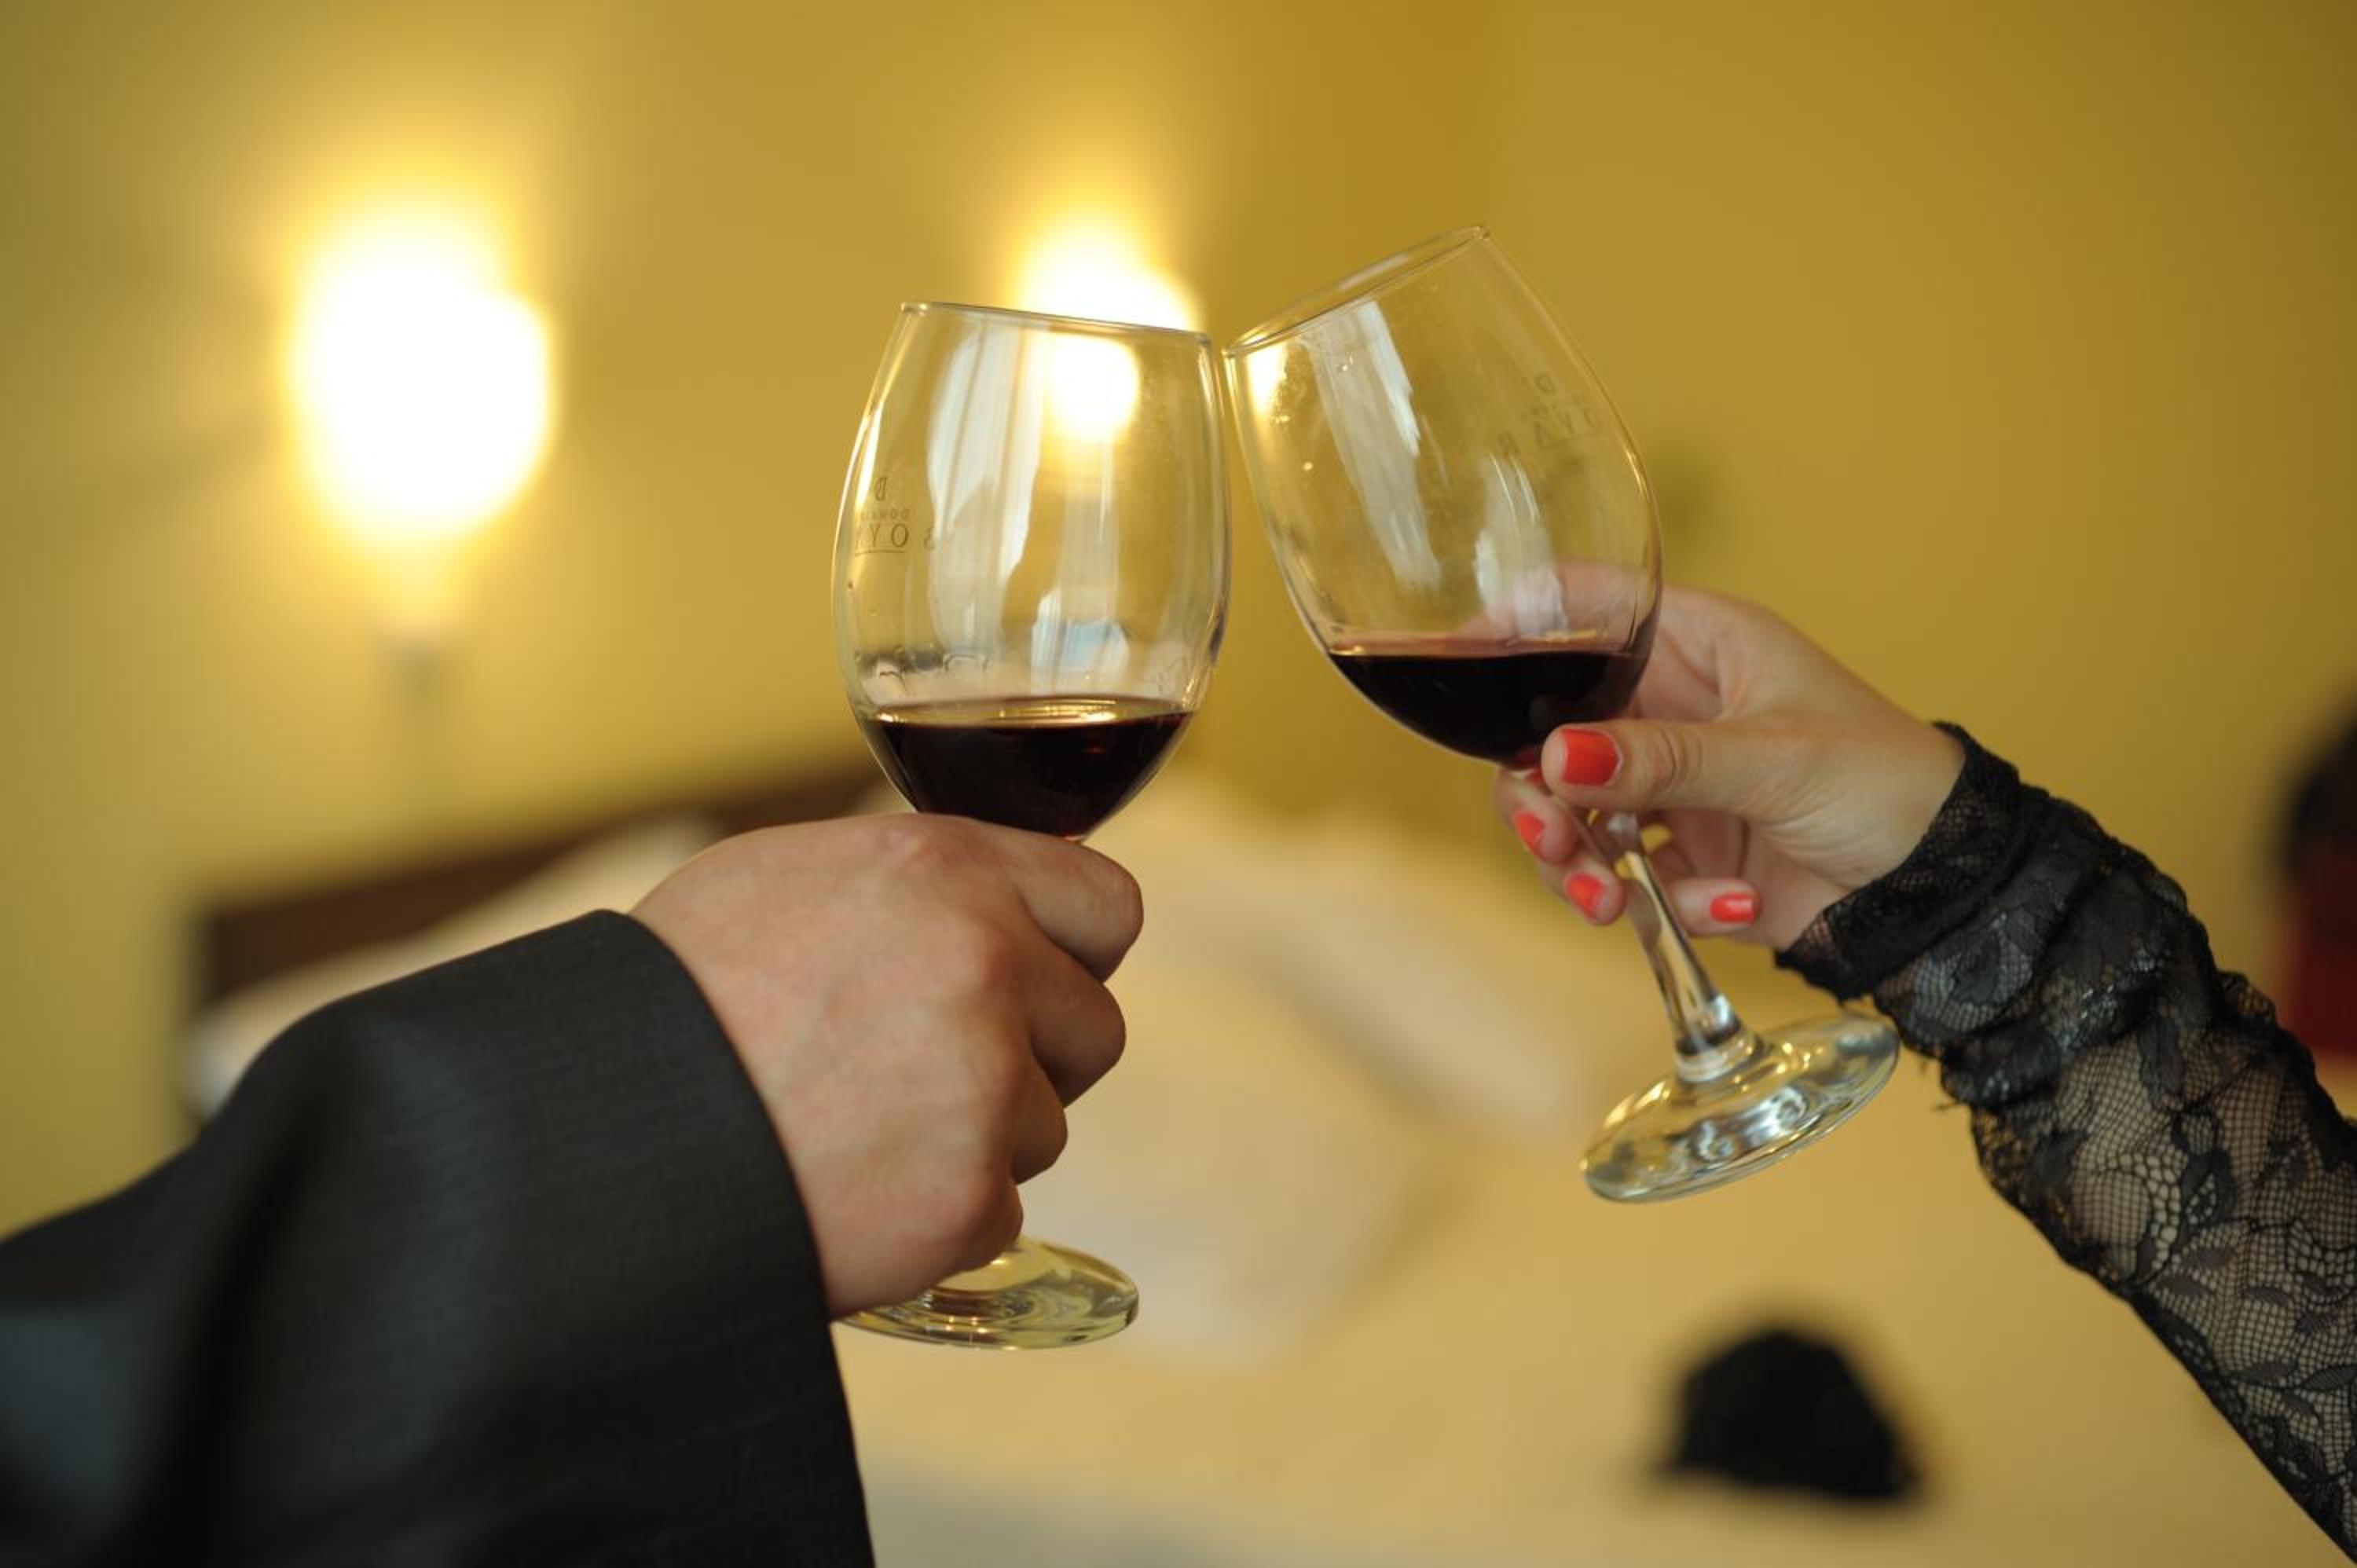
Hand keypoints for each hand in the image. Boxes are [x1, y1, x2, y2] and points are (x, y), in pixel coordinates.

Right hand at [632, 814, 1141, 1315]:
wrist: (601, 1136)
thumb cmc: (671, 999)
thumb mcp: (784, 878)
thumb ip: (912, 886)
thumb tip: (990, 902)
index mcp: (947, 870)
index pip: (1109, 904)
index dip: (1077, 953)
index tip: (1043, 983)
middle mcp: (986, 962)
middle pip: (1095, 1026)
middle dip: (1035, 1058)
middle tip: (929, 1077)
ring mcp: (984, 1083)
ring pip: (1047, 1126)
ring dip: (977, 1141)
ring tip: (859, 1134)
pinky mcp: (968, 1195)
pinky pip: (998, 1211)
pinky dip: (937, 1220)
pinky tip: (851, 1195)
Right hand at [1494, 585, 1963, 949]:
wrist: (1941, 890)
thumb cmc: (1885, 782)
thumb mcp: (1774, 758)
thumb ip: (1663, 759)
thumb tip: (1556, 758)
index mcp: (1693, 646)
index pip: (1583, 606)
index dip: (1515, 625)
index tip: (1463, 670)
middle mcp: (1665, 710)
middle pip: (1546, 732)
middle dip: (1533, 794)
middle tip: (1551, 837)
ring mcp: (1666, 788)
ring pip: (1568, 817)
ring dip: (1574, 865)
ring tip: (1609, 903)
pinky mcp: (1679, 860)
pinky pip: (1622, 881)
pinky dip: (1655, 908)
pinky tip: (1725, 910)